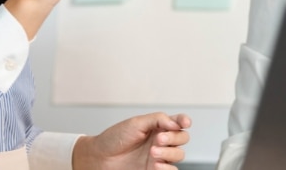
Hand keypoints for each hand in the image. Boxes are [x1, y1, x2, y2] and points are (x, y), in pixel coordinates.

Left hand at [72, 113, 190, 169]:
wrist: (100, 157)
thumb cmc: (115, 138)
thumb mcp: (136, 123)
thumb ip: (158, 119)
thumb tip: (175, 122)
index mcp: (157, 126)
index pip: (177, 121)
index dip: (184, 121)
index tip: (185, 123)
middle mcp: (160, 140)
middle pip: (182, 138)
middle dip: (174, 138)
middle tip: (158, 139)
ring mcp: (159, 156)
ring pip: (179, 154)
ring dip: (169, 153)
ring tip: (153, 152)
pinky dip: (167, 168)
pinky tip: (156, 165)